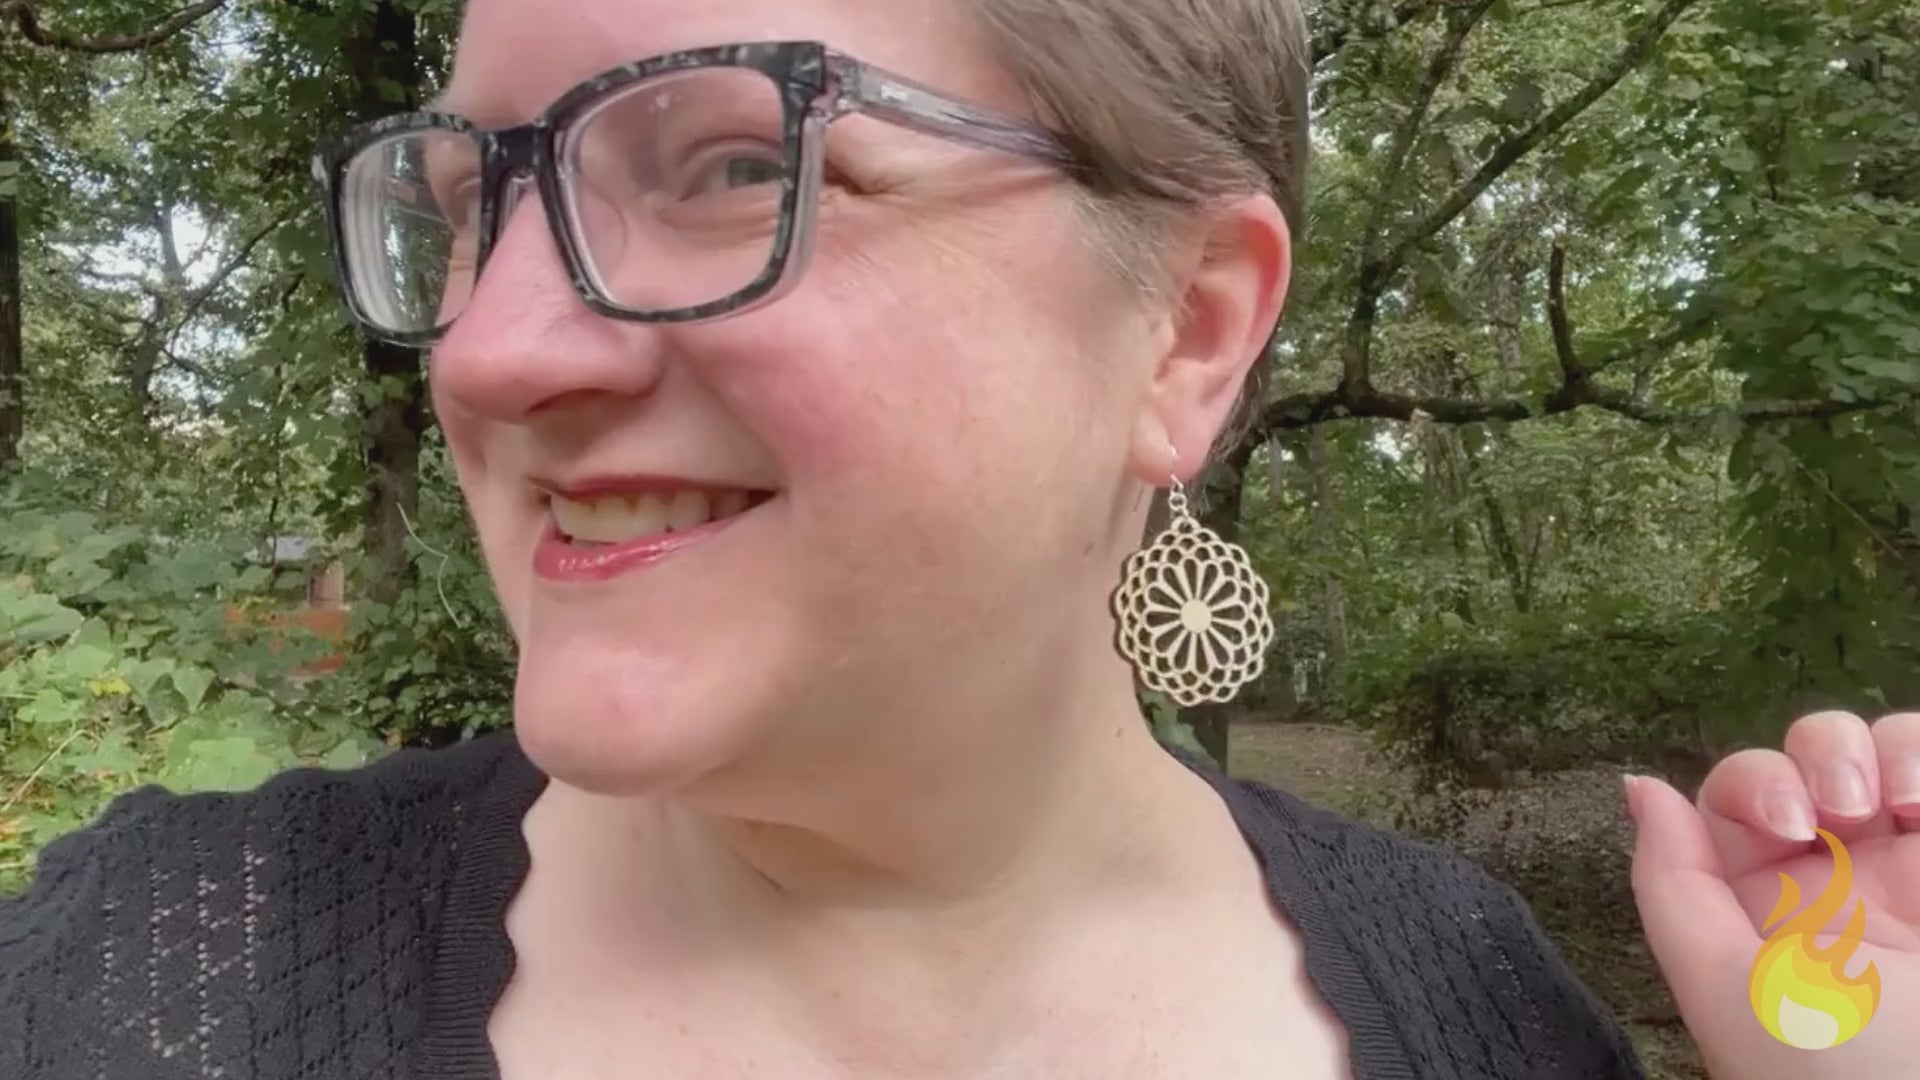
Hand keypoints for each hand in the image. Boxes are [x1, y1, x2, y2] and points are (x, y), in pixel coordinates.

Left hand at [1626, 711, 1919, 1078]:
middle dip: (1815, 758)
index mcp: (1767, 907)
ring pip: (1877, 749)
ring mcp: (1908, 865)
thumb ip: (1673, 885)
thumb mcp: (1726, 987)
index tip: (1784, 823)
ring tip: (1898, 803)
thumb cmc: (1835, 1068)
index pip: (1738, 798)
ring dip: (1877, 750)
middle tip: (1838, 810)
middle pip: (1805, 757)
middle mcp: (1841, 877)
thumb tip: (1641, 786)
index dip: (1753, 784)